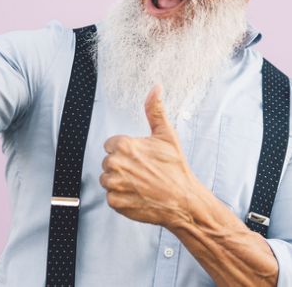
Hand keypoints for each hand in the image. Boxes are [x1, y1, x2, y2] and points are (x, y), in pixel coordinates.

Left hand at [100, 85, 202, 228]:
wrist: (183, 201)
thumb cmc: (176, 169)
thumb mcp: (167, 135)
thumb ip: (155, 110)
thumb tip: (156, 88)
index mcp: (124, 146)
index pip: (111, 145)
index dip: (126, 151)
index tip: (139, 158)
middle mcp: (116, 164)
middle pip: (108, 162)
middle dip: (122, 166)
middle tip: (142, 171)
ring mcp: (115, 184)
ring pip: (107, 179)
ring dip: (120, 182)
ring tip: (140, 183)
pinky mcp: (115, 202)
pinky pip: (111, 197)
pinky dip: (122, 197)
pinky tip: (138, 195)